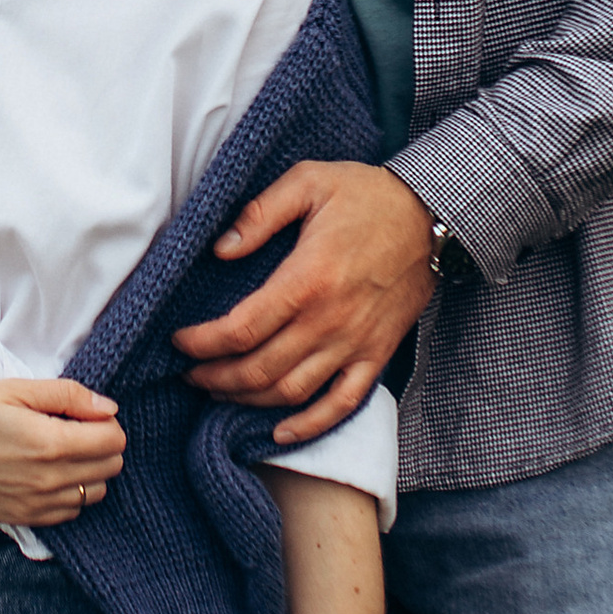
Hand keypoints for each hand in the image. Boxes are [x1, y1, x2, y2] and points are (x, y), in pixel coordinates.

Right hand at [0, 377, 126, 525]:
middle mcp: (49, 481)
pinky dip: (70, 492)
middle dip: (101, 443)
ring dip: (89, 470)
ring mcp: (38, 505)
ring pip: (95, 492)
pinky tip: (46, 473)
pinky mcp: (24, 519)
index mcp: (49, 444)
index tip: (81, 412)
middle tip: (71, 427)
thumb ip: (65, 395)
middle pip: (111, 467)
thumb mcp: (12, 389)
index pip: (114, 439)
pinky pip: (70, 512)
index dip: (104, 421)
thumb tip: (107, 408)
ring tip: (58, 450)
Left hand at [174, 162, 434, 445]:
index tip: (179, 342)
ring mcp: (355, 343)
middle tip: (191, 372)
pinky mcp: (376, 354)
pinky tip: (280, 432)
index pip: (241, 328)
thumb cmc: (367, 194)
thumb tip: (220, 249)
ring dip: (249, 399)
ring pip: (292, 392)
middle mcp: (329, 321)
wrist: (432, 215)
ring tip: (220, 392)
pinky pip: (342, 404)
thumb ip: (260, 213)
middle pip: (259, 369)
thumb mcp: (308, 181)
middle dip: (216, 377)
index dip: (203, 343)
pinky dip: (310, 425)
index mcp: (307, 279)